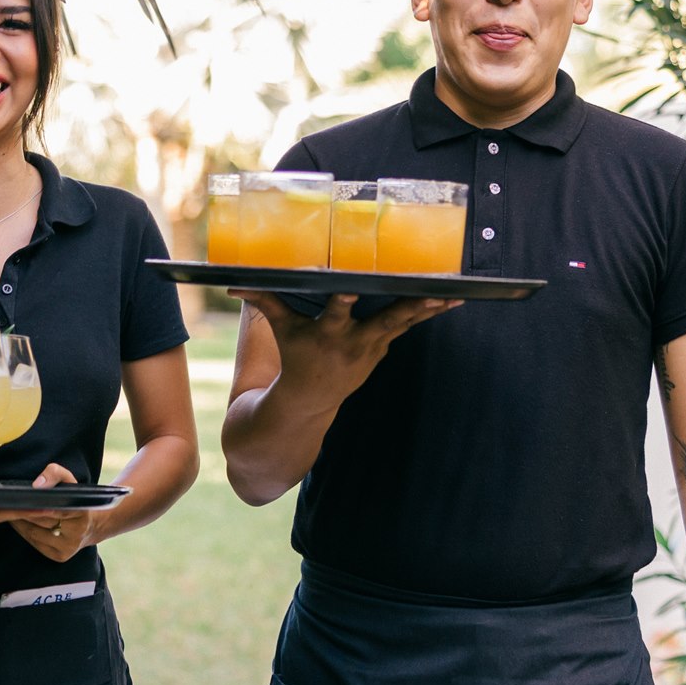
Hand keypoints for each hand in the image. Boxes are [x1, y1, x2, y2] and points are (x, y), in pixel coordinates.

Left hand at [10, 461, 96, 562]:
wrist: (95, 526)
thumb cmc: (79, 502)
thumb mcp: (71, 481)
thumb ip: (55, 474)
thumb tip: (37, 485)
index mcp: (82, 513)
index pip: (53, 508)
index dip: (33, 505)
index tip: (16, 499)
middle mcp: (76, 534)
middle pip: (40, 521)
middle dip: (22, 512)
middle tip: (5, 503)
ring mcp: (67, 548)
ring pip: (34, 533)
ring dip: (19, 522)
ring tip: (8, 511)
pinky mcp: (58, 556)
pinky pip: (34, 542)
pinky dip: (24, 532)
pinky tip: (17, 522)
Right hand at [232, 291, 459, 415]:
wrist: (310, 400)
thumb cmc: (294, 357)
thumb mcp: (281, 329)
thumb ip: (264, 302)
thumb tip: (231, 284)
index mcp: (328, 333)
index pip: (338, 311)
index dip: (346, 301)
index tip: (355, 288)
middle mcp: (354, 342)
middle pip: (386, 321)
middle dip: (409, 308)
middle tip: (432, 293)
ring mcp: (372, 348)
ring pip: (405, 323)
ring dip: (430, 310)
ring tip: (454, 294)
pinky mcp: (382, 348)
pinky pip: (408, 326)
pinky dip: (428, 313)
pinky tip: (450, 299)